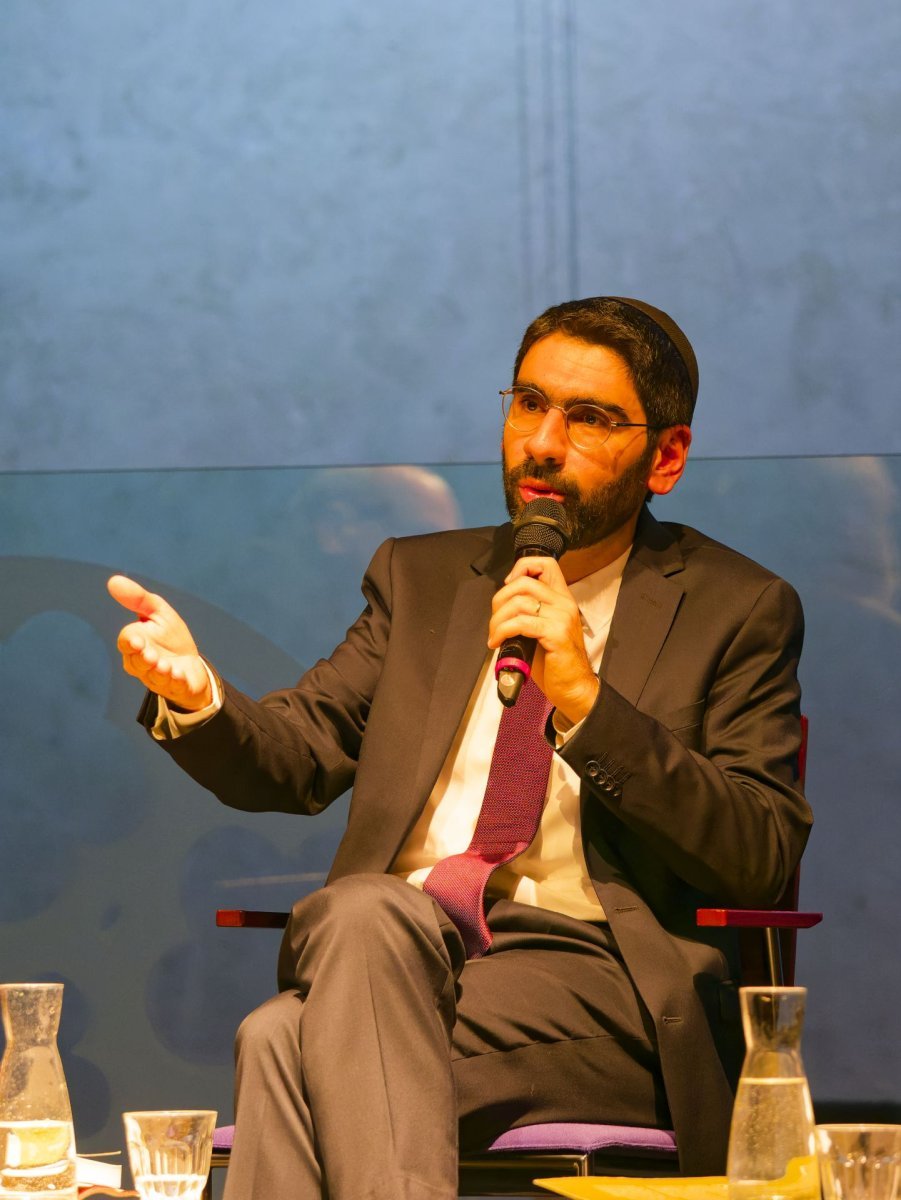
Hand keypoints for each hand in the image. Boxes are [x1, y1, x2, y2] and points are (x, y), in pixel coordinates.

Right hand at [107, 575, 212, 710]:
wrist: (191, 664)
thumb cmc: (169, 637)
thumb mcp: (157, 613)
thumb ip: (138, 599)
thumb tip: (113, 580)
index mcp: (135, 645)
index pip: (127, 643)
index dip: (130, 642)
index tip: (136, 639)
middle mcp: (142, 664)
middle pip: (138, 663)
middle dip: (144, 659)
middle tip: (150, 654)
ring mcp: (159, 678)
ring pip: (154, 676)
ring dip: (159, 671)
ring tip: (165, 665)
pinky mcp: (176, 687)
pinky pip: (174, 686)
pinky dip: (175, 682)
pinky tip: (178, 675)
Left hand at [488, 556, 599, 723]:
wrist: (574, 688)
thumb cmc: (556, 663)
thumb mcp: (543, 630)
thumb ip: (530, 612)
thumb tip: (502, 606)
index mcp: (562, 599)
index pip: (545, 564)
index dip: (521, 568)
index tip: (507, 586)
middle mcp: (564, 603)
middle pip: (524, 582)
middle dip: (500, 600)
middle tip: (495, 621)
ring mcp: (562, 617)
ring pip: (519, 602)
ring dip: (497, 620)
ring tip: (494, 636)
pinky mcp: (556, 633)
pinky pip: (520, 623)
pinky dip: (502, 631)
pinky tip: (497, 642)